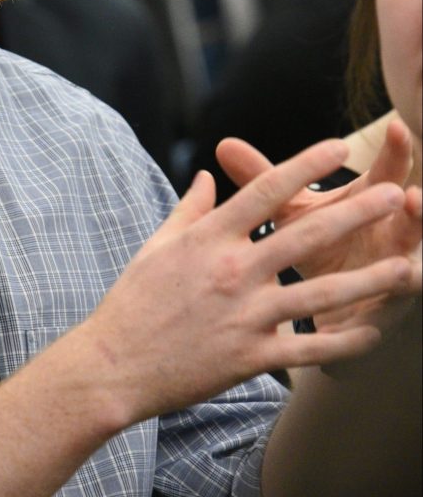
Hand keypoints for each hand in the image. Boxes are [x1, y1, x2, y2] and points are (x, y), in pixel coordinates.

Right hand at [80, 142, 415, 423]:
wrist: (116, 363)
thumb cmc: (134, 299)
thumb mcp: (158, 244)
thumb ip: (191, 208)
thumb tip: (209, 178)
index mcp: (209, 238)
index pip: (265, 192)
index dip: (305, 166)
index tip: (338, 147)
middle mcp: (232, 271)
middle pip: (305, 235)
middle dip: (355, 213)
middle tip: (394, 194)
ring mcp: (245, 315)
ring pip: (319, 294)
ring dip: (368, 281)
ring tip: (405, 267)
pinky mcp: (251, 357)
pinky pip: (309, 350)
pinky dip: (345, 344)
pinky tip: (375, 334)